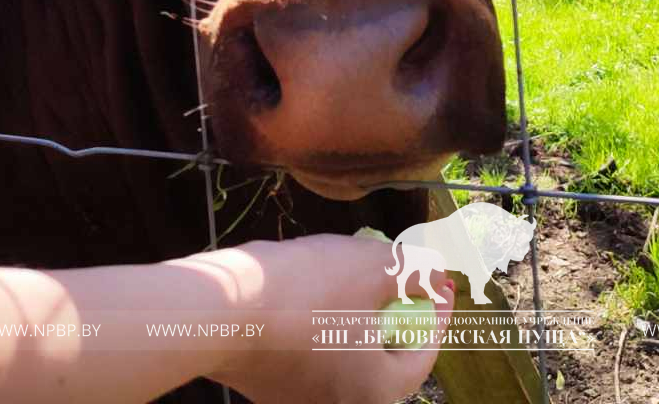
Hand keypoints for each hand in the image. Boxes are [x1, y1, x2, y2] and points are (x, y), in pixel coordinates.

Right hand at [186, 235, 453, 403]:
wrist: (220, 312)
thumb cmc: (310, 290)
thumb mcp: (373, 267)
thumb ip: (414, 270)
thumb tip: (435, 274)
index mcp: (378, 392)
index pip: (425, 352)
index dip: (437, 310)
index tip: (439, 279)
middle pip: (385, 359)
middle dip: (395, 316)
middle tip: (398, 281)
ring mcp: (300, 402)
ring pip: (346, 358)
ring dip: (358, 321)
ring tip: (354, 279)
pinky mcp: (268, 389)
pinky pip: (311, 358)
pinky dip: (322, 329)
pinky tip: (312, 295)